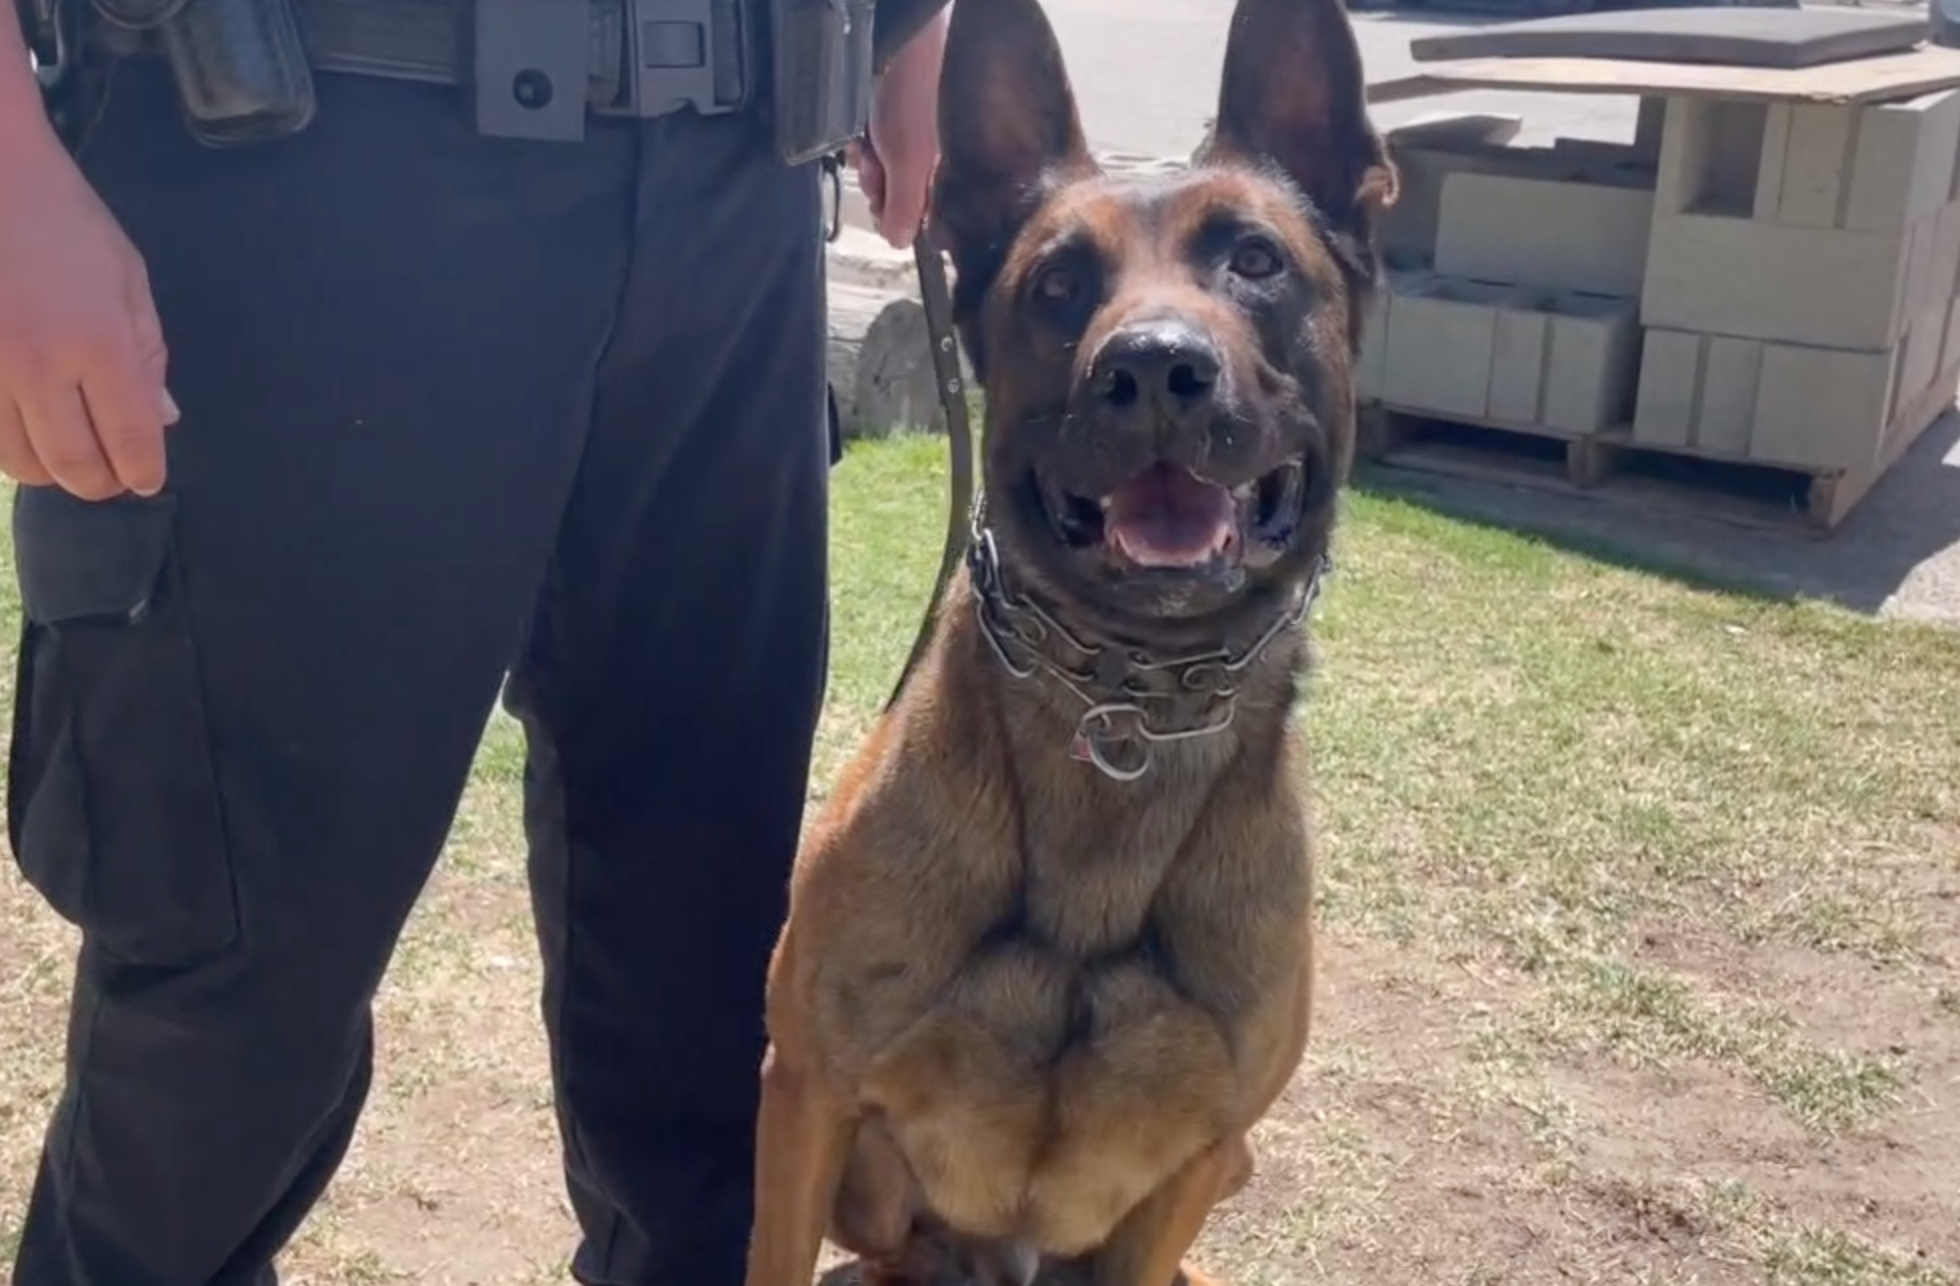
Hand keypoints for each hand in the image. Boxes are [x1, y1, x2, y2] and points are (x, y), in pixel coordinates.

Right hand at [0, 123, 176, 499]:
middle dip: (100, 484)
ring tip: (67, 458)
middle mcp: (38, 364)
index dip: (142, 472)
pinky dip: (7, 447)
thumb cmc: (62, 219)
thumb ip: (147, 353)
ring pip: (18, 462)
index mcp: (98, 342)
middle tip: (110, 478)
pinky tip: (25, 434)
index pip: (129, 438)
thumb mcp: (127, 277)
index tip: (146, 480)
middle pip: (73, 465)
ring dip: (49, 472)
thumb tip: (162, 420)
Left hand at [851, 5, 948, 248]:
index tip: (882, 204)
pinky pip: (872, 138)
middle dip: (878, 181)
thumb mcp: (908, 162)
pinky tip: (861, 125)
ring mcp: (915, 132)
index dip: (896, 213)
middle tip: (875, 166)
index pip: (922, 212)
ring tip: (867, 138)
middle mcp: (936, 153)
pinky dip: (861, 134)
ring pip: (881, 164)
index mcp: (951, 168)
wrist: (902, 33)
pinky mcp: (896, 112)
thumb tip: (899, 241)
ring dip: (867, 157)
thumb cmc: (914, 87)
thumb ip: (904, 207)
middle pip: (897, 189)